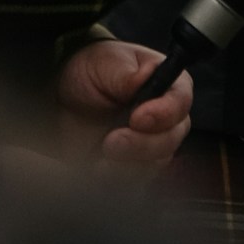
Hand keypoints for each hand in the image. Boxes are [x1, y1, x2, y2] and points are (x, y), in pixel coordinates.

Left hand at [55, 33, 192, 172]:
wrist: (63, 99)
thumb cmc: (90, 73)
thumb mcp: (103, 62)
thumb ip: (125, 72)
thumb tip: (142, 78)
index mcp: (166, 83)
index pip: (181, 100)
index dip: (164, 113)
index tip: (137, 118)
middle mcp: (166, 117)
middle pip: (172, 137)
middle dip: (142, 144)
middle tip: (112, 140)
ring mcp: (153, 145)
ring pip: (155, 163)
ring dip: (127, 162)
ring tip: (101, 150)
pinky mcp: (137, 168)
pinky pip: (137, 181)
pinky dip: (117, 176)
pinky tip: (100, 164)